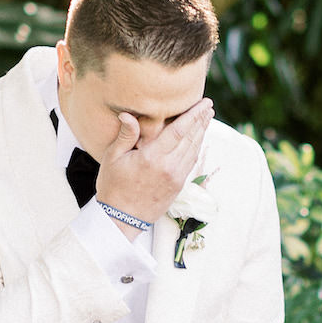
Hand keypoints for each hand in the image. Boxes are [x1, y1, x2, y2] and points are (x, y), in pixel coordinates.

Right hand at [94, 99, 213, 231]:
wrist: (121, 219)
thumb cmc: (113, 187)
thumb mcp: (113, 158)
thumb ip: (125, 135)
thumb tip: (128, 114)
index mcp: (153, 157)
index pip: (179, 130)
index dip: (194, 115)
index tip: (204, 103)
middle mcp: (169, 167)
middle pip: (191, 138)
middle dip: (202, 120)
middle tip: (209, 106)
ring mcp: (176, 177)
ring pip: (194, 150)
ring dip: (202, 133)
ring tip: (207, 118)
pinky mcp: (178, 186)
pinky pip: (191, 162)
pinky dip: (196, 148)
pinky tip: (197, 140)